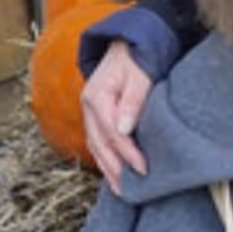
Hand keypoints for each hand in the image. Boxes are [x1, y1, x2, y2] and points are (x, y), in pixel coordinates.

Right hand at [82, 42, 153, 193]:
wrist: (130, 42)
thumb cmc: (138, 57)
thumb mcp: (139, 74)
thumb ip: (133, 100)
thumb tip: (124, 128)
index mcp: (97, 96)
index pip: (111, 132)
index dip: (127, 153)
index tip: (143, 168)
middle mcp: (88, 105)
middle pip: (99, 143)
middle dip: (114, 168)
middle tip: (130, 190)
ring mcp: (90, 111)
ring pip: (95, 145)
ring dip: (107, 168)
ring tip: (121, 189)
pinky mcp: (96, 114)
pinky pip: (98, 141)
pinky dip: (105, 158)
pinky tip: (114, 173)